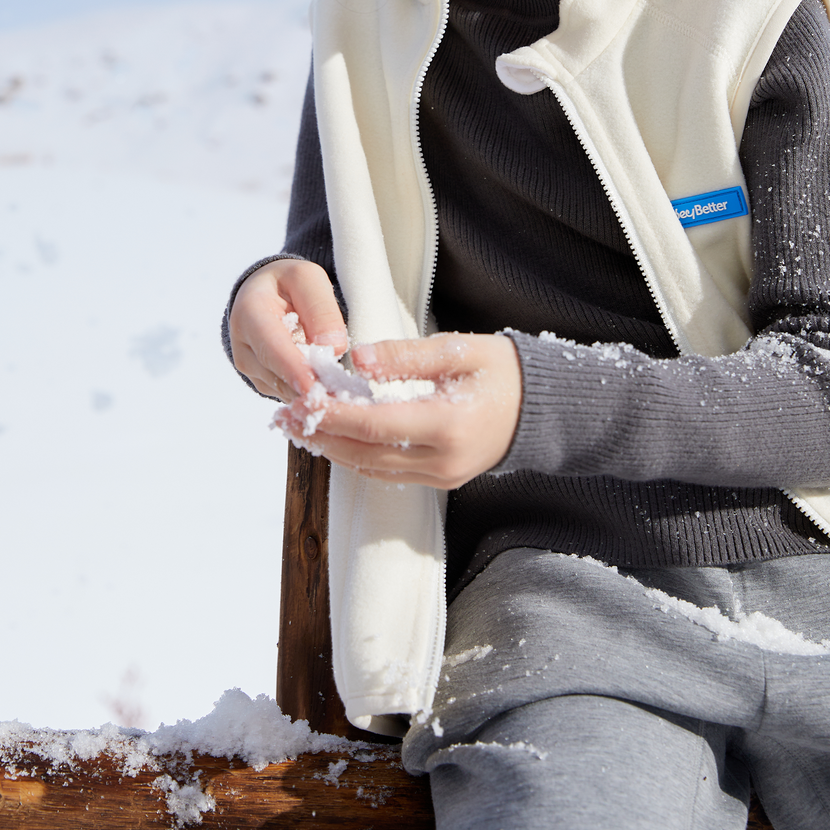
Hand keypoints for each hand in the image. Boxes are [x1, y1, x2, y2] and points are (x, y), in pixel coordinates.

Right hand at [228, 259, 346, 399]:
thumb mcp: (309, 279)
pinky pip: (288, 393)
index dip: (292, 369)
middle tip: (342, 394)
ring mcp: (250, 367)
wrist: (267, 293)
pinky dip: (308, 392)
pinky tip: (328, 384)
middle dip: (308, 387)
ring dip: (311, 392)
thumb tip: (333, 348)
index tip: (313, 386)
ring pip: (283, 390)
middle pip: (276, 375)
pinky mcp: (262, 381)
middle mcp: (243, 345)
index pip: (271, 347)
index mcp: (249, 313)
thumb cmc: (289, 283)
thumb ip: (321, 309)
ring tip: (340, 388)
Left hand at [281, 333, 522, 488]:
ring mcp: (443, 475)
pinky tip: (337, 438)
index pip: (375, 425)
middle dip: (322, 435)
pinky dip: (358, 456)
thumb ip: (407, 357)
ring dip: (334, 449)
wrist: (545, 407)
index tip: (300, 399)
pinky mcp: (442, 479)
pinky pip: (389, 473)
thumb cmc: (505, 370)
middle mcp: (443, 460)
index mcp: (448, 425)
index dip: (333, 415)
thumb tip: (358, 359)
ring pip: (373, 469)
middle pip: (366, 455)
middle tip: (284, 417)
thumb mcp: (460, 350)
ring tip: (300, 427)